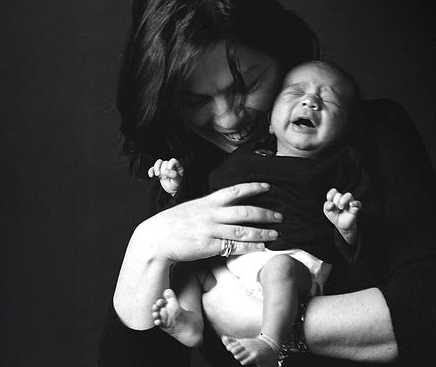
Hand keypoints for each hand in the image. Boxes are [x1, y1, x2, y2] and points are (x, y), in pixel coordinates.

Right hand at [139, 182, 281, 262]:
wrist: (155, 239)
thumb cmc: (171, 224)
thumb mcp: (191, 208)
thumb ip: (208, 208)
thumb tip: (224, 208)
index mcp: (208, 202)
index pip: (235, 191)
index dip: (253, 187)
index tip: (267, 186)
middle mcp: (212, 214)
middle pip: (245, 211)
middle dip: (266, 213)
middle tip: (280, 216)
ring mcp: (211, 230)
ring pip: (243, 230)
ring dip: (262, 232)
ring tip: (276, 234)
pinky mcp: (209, 246)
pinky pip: (234, 247)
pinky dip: (249, 247)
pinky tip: (260, 247)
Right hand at [148, 158, 183, 194]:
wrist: (172, 190)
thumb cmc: (177, 185)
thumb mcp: (177, 181)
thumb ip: (173, 175)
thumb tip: (166, 171)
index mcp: (177, 167)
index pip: (173, 161)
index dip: (169, 165)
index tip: (167, 172)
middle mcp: (171, 166)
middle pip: (164, 162)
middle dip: (163, 170)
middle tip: (165, 178)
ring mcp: (164, 168)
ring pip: (158, 163)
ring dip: (156, 168)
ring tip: (157, 175)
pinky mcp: (158, 172)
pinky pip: (153, 168)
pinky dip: (151, 171)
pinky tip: (151, 175)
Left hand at [323, 188, 361, 244]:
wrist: (342, 225)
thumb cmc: (334, 216)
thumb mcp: (328, 212)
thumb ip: (327, 206)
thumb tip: (331, 204)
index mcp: (336, 198)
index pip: (333, 191)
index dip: (330, 196)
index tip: (330, 204)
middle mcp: (343, 198)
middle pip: (338, 195)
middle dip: (335, 202)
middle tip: (336, 209)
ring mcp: (350, 202)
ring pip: (348, 195)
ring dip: (343, 201)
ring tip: (341, 208)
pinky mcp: (356, 208)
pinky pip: (358, 203)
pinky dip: (355, 203)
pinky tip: (351, 205)